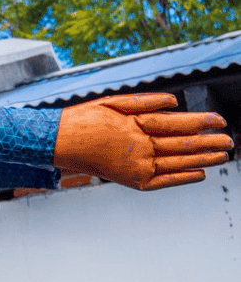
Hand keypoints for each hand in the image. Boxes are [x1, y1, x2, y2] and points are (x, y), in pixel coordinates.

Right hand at [53, 94, 231, 190]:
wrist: (58, 142)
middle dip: (209, 143)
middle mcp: (139, 148)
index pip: (178, 124)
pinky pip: (164, 181)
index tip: (219, 120)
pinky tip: (200, 174)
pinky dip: (183, 178)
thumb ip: (147, 101)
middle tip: (228, 140)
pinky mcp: (130, 181)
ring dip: (203, 160)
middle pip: (183, 145)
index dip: (202, 122)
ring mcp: (135, 166)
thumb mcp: (114, 101)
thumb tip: (176, 103)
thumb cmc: (85, 118)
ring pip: (178, 163)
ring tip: (222, 156)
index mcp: (135, 125)